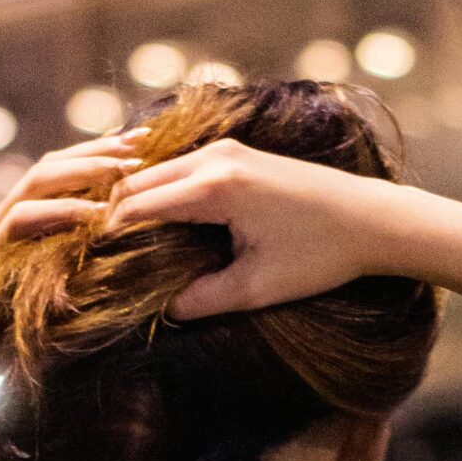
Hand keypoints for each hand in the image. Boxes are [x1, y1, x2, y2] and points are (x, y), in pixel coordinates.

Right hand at [0, 131, 145, 265]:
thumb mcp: (44, 299)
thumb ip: (72, 277)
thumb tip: (122, 272)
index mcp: (18, 225)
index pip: (60, 174)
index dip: (99, 157)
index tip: (142, 147)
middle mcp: (4, 219)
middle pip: (53, 165)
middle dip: (100, 150)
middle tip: (142, 141)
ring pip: (38, 180)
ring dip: (85, 170)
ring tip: (126, 168)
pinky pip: (24, 220)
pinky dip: (63, 213)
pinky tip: (97, 215)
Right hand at [99, 140, 403, 318]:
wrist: (372, 219)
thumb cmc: (320, 256)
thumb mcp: (258, 288)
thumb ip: (204, 299)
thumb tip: (161, 310)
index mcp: (215, 188)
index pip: (137, 206)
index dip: (107, 235)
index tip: (89, 265)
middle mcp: (215, 158)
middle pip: (139, 183)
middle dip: (113, 216)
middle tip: (93, 256)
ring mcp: (226, 150)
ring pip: (157, 173)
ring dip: (135, 203)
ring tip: (118, 243)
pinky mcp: (237, 153)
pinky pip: (180, 170)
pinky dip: (160, 193)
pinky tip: (154, 225)